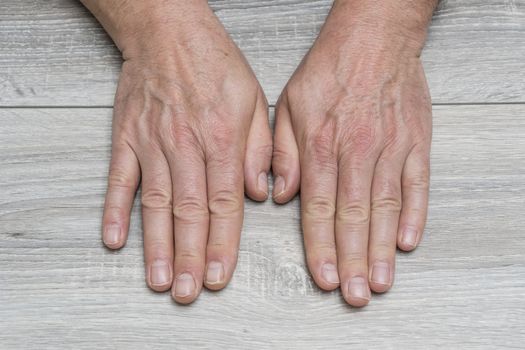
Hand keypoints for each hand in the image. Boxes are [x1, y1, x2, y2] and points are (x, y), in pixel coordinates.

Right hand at [85, 1, 271, 302]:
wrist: (169, 32)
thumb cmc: (215, 65)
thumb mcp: (254, 100)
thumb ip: (260, 150)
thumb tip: (261, 194)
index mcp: (222, 139)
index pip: (224, 204)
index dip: (223, 244)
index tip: (221, 276)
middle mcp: (186, 146)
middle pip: (188, 212)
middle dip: (190, 257)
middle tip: (189, 292)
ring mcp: (152, 143)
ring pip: (154, 203)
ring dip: (156, 245)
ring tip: (159, 279)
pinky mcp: (126, 138)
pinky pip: (119, 179)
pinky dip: (115, 210)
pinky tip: (114, 239)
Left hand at [272, 1, 435, 306]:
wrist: (374, 37)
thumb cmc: (329, 70)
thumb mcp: (287, 106)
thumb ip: (281, 154)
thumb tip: (278, 195)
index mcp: (321, 146)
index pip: (318, 208)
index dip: (321, 247)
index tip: (324, 277)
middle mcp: (356, 152)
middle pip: (353, 217)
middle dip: (353, 260)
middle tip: (354, 294)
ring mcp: (390, 148)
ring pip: (386, 208)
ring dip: (383, 248)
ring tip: (380, 281)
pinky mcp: (416, 142)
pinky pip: (417, 185)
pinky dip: (415, 215)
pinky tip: (409, 241)